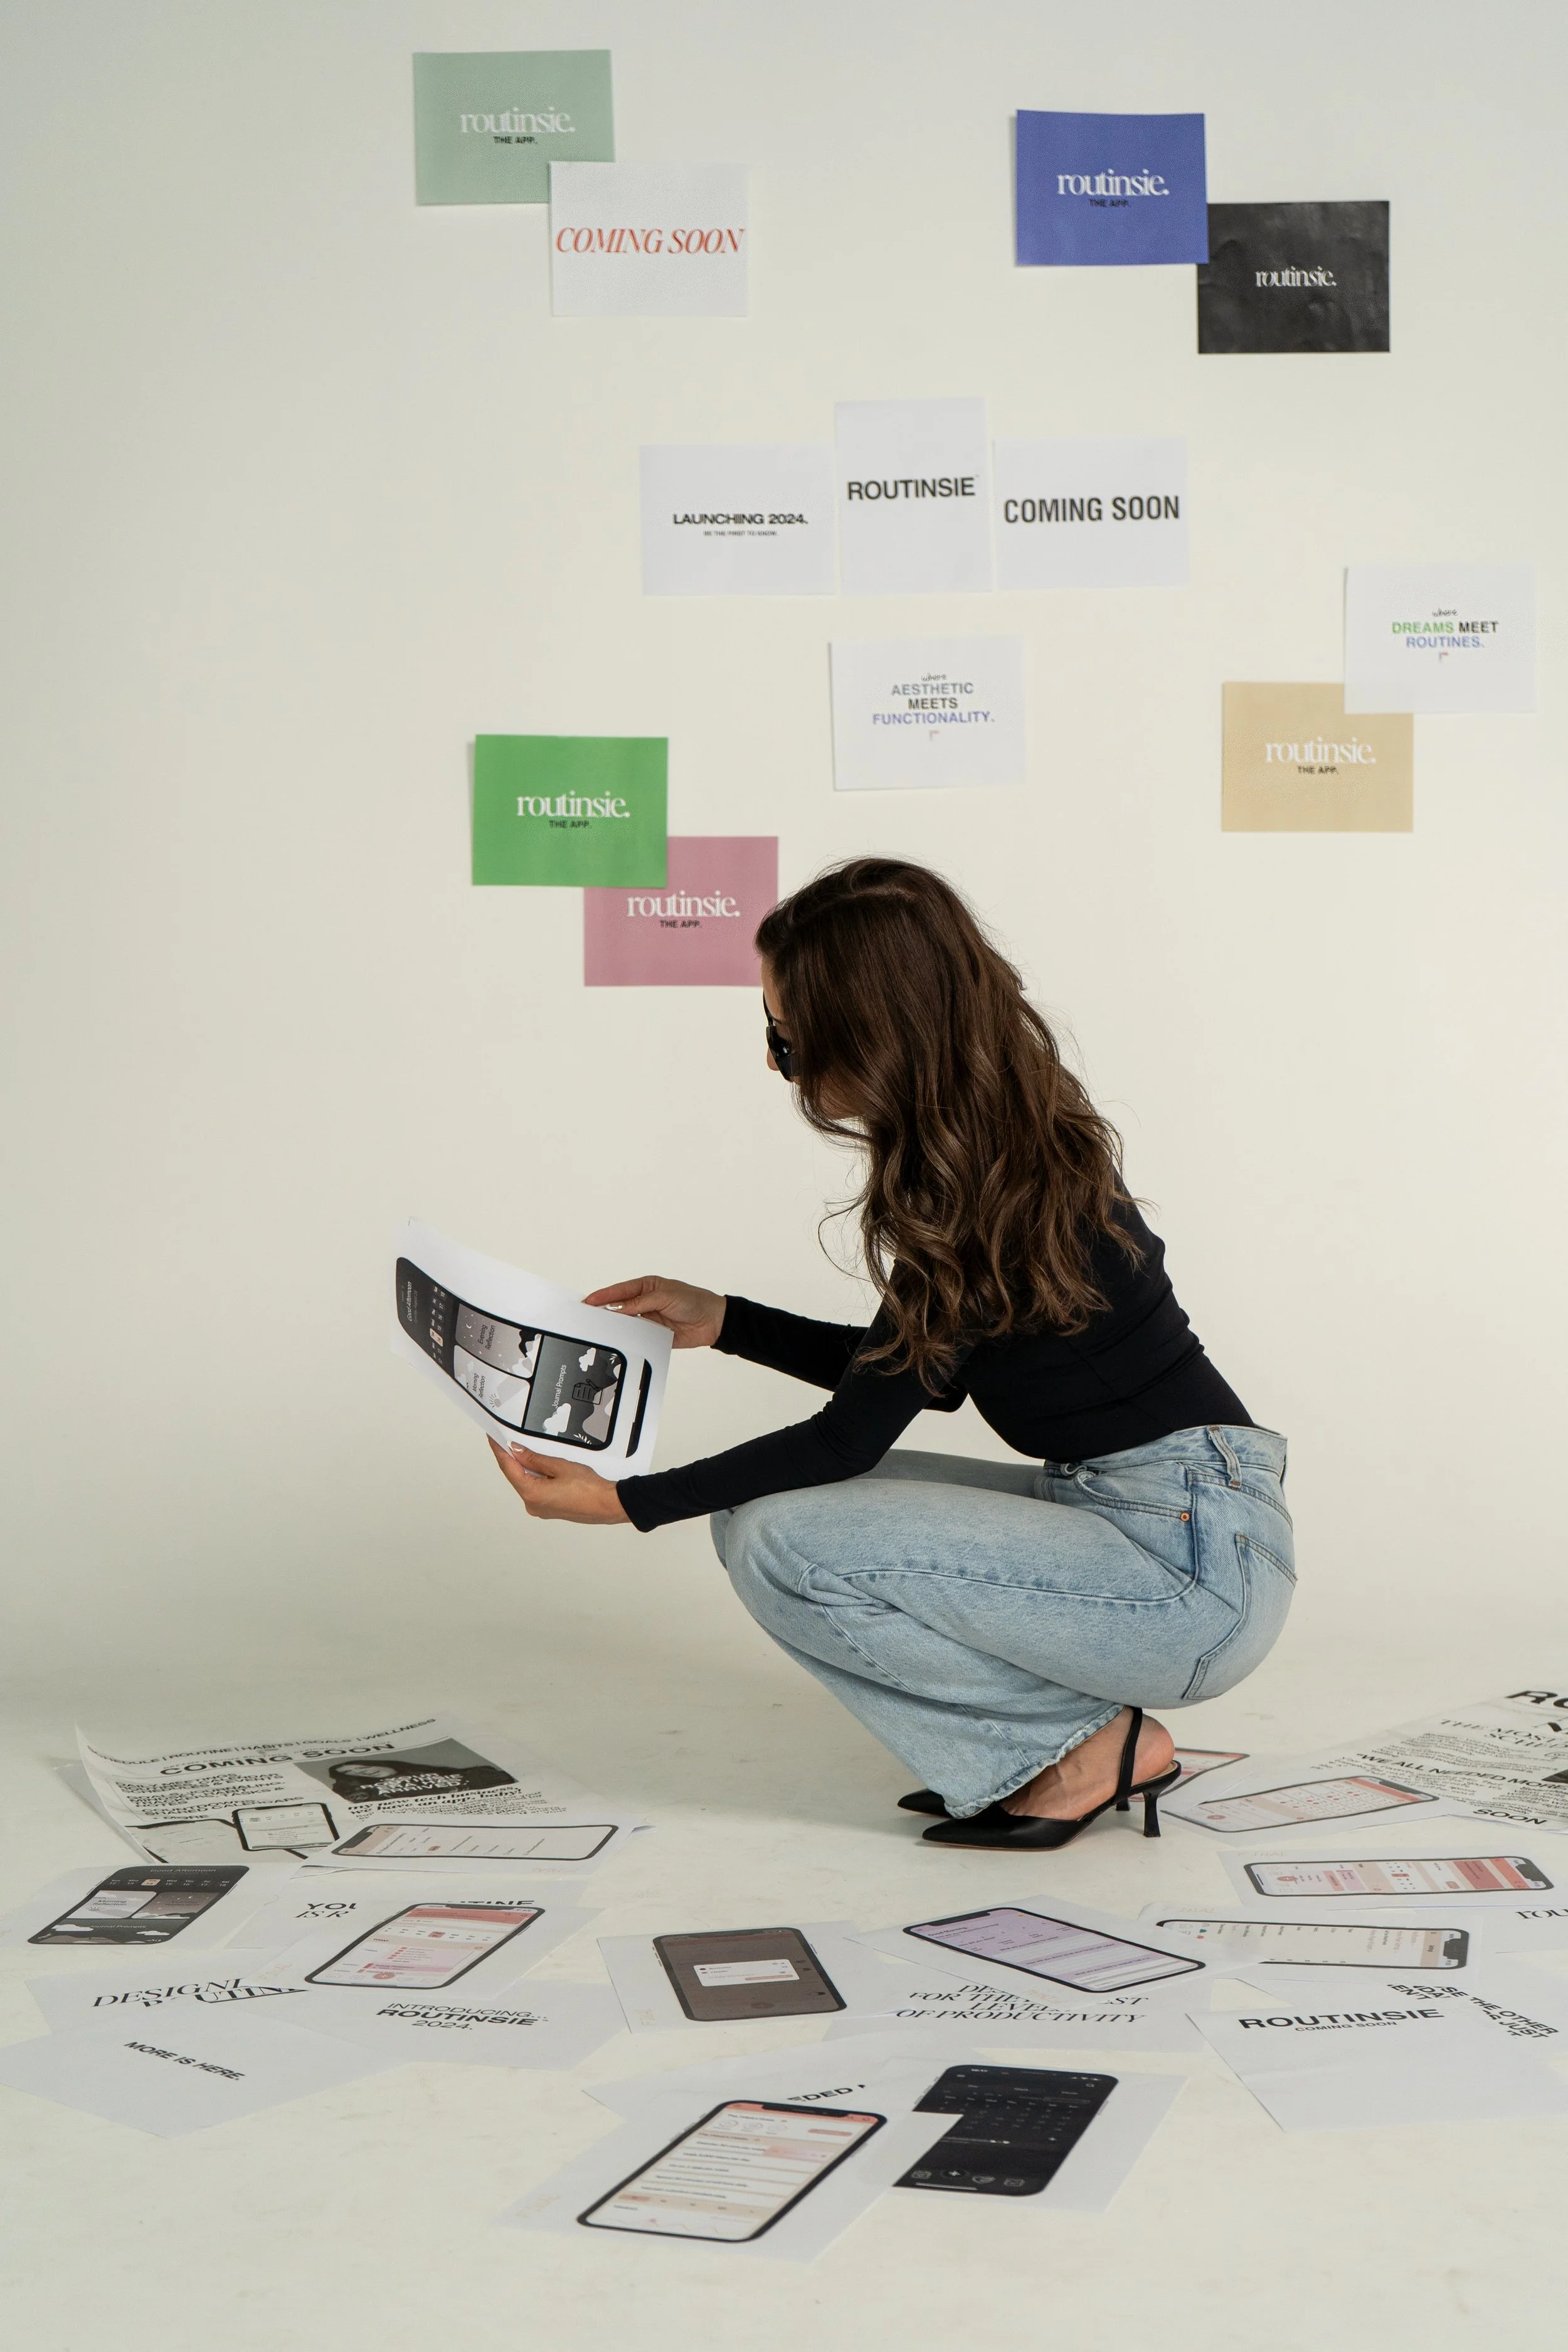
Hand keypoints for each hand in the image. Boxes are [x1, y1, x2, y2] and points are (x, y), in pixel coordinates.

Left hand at [489, 1440, 629, 1523]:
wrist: (608, 1505)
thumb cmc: (588, 1487)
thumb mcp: (559, 1466)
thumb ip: (535, 1458)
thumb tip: (516, 1450)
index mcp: (532, 1494)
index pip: (508, 1468)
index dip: (499, 1451)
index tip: (492, 1438)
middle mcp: (532, 1505)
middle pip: (516, 1476)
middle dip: (512, 1458)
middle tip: (507, 1438)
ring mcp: (541, 1509)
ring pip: (527, 1483)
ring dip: (526, 1467)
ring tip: (525, 1448)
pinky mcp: (550, 1509)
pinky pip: (537, 1489)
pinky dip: (536, 1477)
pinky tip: (540, 1465)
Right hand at [582, 1275, 725, 1349]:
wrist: (712, 1321)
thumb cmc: (693, 1301)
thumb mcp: (665, 1296)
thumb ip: (641, 1303)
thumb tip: (619, 1309)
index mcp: (647, 1286)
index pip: (621, 1290)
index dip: (604, 1295)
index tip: (589, 1300)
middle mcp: (645, 1302)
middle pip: (620, 1307)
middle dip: (604, 1310)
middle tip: (587, 1316)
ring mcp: (648, 1318)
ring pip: (626, 1323)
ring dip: (615, 1326)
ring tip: (598, 1329)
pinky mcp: (653, 1334)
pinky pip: (637, 1337)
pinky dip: (628, 1338)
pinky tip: (618, 1341)